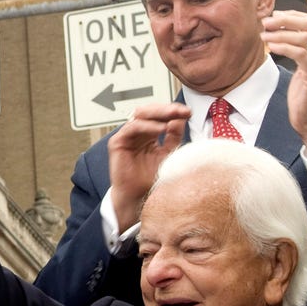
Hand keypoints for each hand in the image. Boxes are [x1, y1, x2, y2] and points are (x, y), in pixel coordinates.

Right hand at [106, 102, 190, 227]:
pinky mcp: (117, 142)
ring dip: (159, 113)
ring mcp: (126, 136)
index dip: (173, 112)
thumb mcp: (168, 153)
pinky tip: (161, 128)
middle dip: (167, 109)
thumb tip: (181, 118)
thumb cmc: (151, 179)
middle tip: (182, 110)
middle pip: (150, 111)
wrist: (139, 196)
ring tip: (174, 115)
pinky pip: (132, 128)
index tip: (189, 112)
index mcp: (148, 133)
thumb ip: (173, 136)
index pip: (159, 116)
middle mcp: (136, 132)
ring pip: (140, 115)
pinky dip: (147, 126)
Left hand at [262, 10, 306, 159]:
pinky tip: (271, 47)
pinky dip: (284, 47)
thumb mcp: (304, 68)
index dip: (294, 15)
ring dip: (280, 33)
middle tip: (266, 21)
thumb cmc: (305, 95)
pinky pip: (301, 54)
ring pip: (305, 37)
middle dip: (286, 20)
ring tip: (263, 34)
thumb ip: (300, 50)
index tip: (274, 15)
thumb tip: (280, 30)